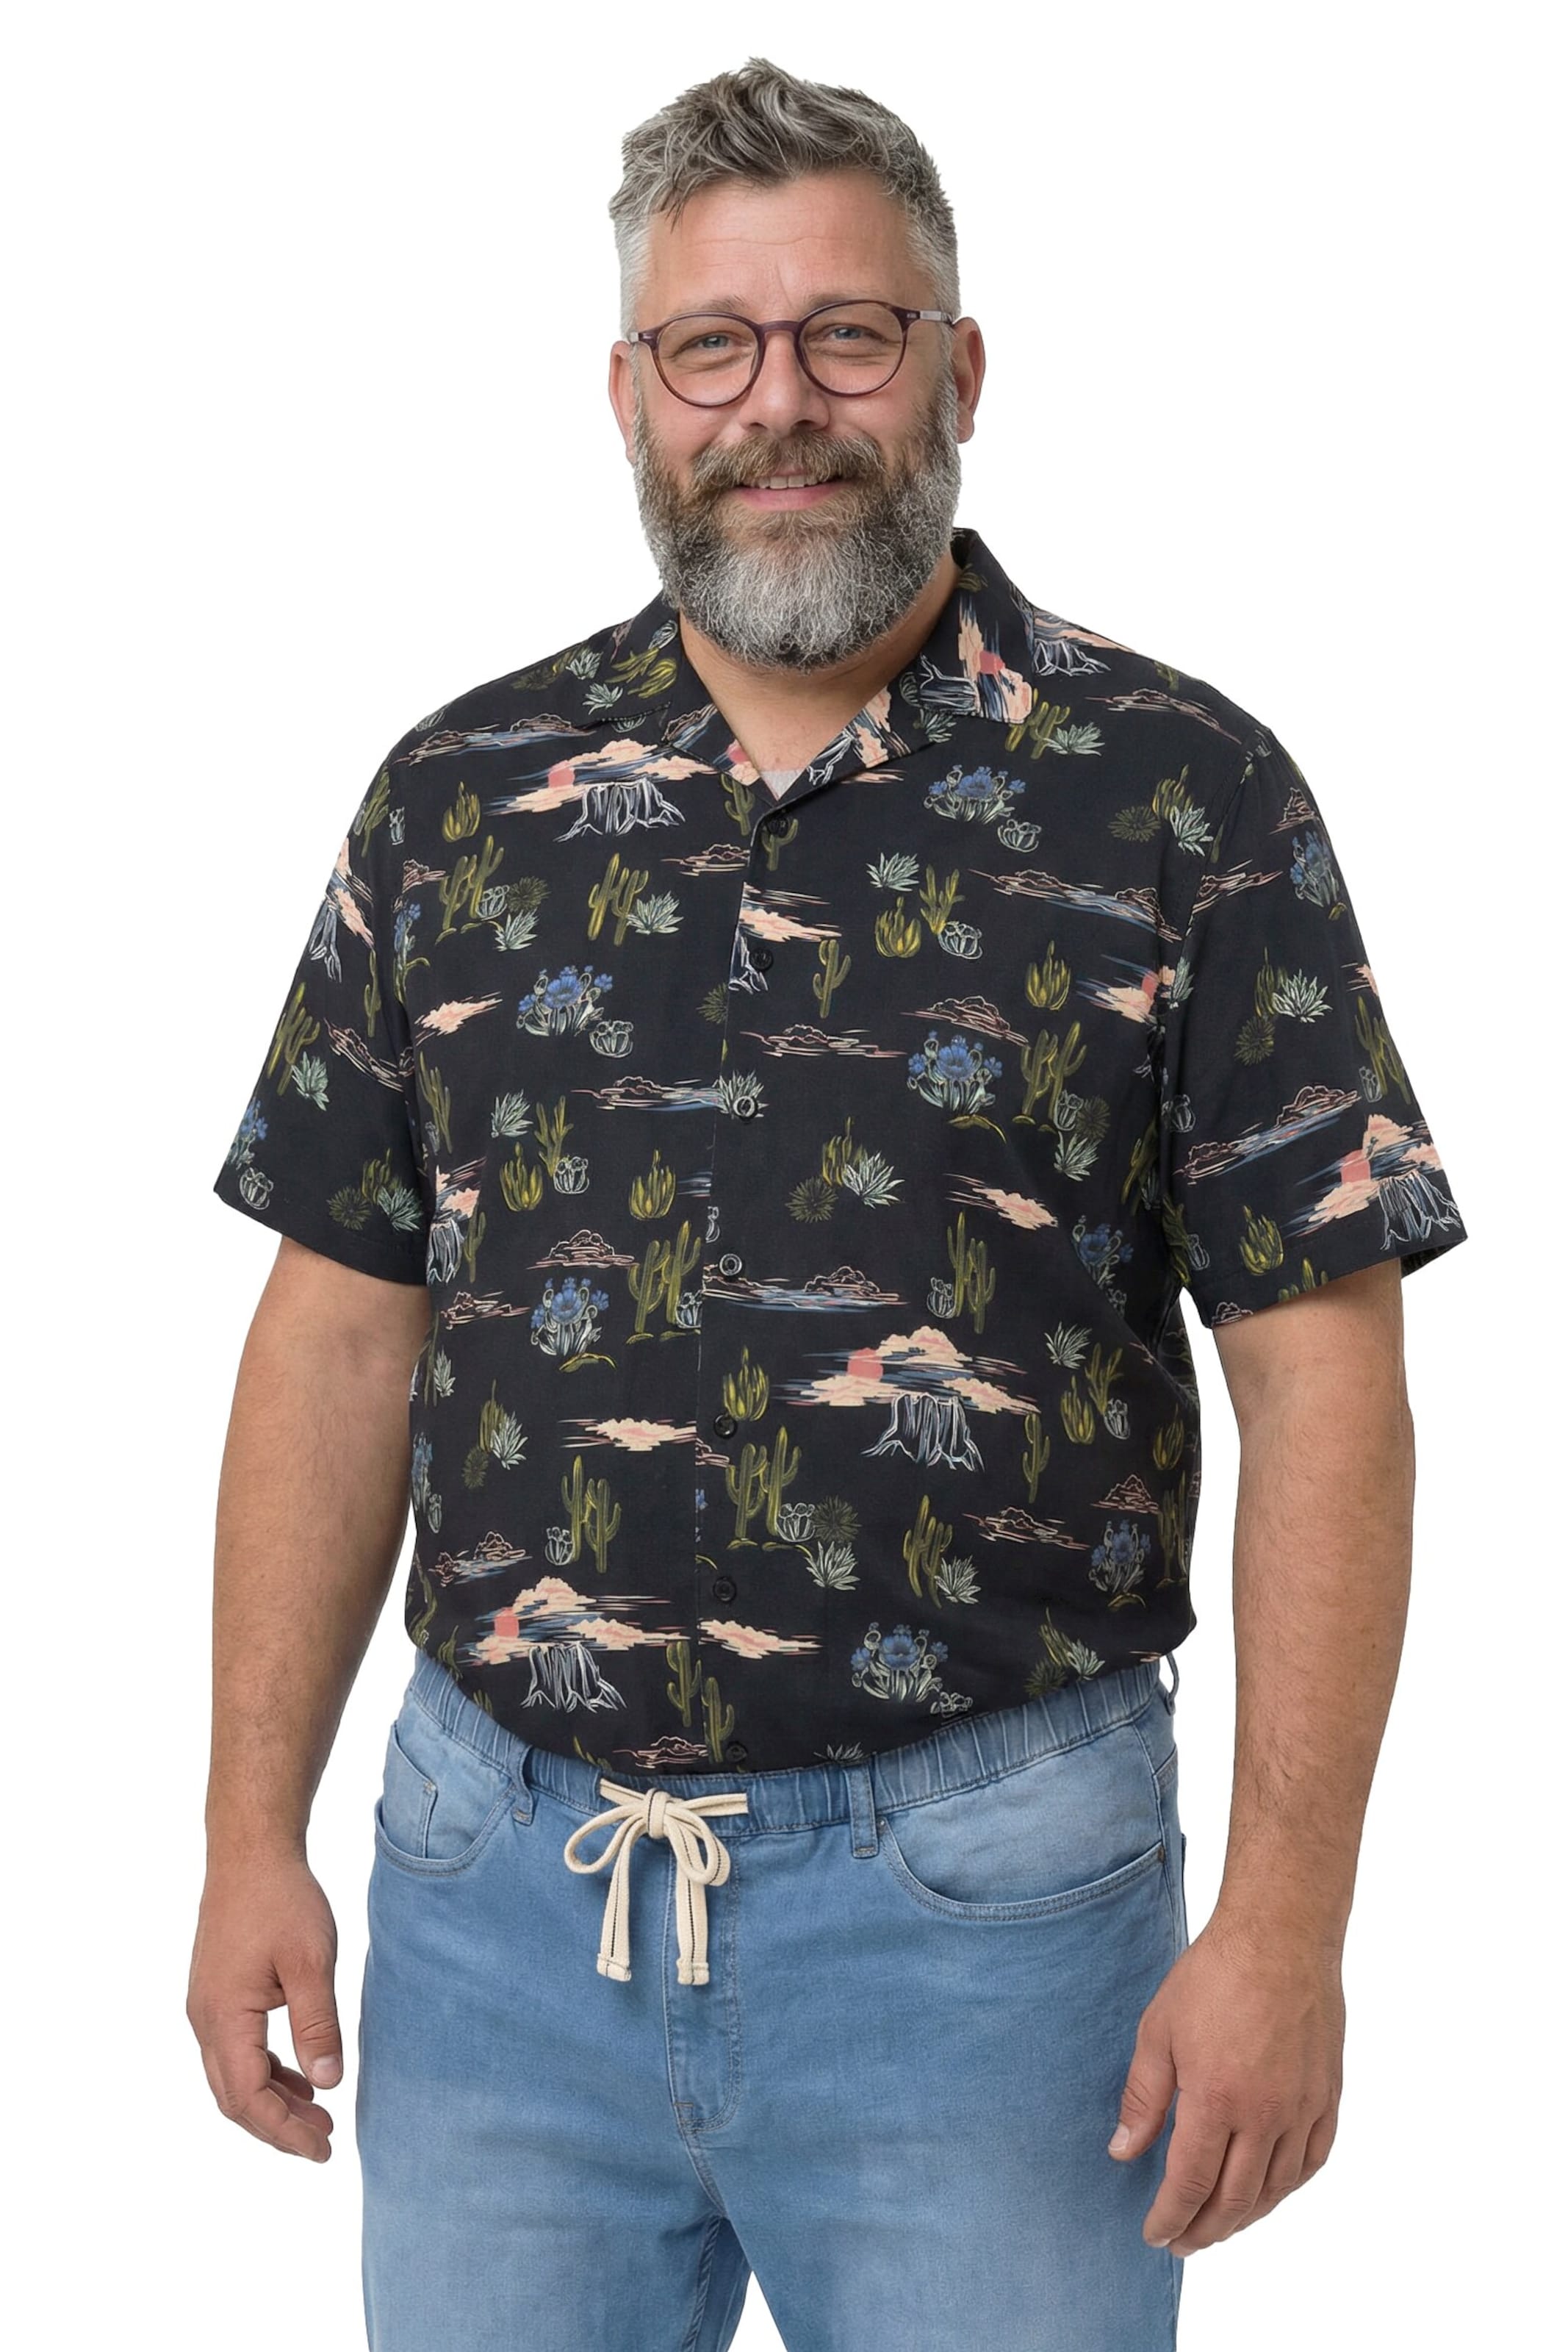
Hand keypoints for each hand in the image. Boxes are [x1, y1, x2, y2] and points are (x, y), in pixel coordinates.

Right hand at [187, 1849, 342, 2160]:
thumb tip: (328, 2085)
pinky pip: (236, 2050)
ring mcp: (207, 2007)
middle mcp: (205, 2019)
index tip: (323, 2149)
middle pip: (234, 2096)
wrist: (250, 1853)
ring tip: (318, 2117)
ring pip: (233, 2076)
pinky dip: (266, 2072)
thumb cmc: (282, 1900)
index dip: (283, 2131)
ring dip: (272, 2101)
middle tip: (325, 2143)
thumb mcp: (311, 1962)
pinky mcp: (217, 1994)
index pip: (247, 2097)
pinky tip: (300, 2077)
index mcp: (224, 2017)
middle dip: (277, 2127)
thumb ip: (317, 2025)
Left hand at [1107, 1911, 1343, 2253]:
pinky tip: (1268, 2191)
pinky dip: (1287, 2187)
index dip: (1170, 2216)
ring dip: (1245, 2217)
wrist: (1280, 1937)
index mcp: (1217, 2098)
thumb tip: (1123, 2151)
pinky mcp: (1327, 2096)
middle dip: (1204, 2230)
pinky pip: (1311, 2161)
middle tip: (1182, 2242)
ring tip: (1218, 2226)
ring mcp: (1302, 2108)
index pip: (1191, 2183)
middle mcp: (1265, 2114)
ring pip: (1275, 2188)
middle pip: (1235, 2199)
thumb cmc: (1214, 1976)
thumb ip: (1143, 2098)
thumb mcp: (1159, 2031)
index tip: (1154, 2234)